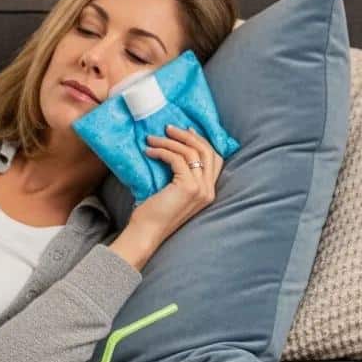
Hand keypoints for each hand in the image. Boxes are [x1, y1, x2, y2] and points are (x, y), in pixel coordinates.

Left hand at [130, 123, 223, 245]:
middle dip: (187, 136)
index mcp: (208, 191)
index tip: (186, 130)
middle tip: (168, 128)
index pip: (214, 159)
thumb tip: (173, 152)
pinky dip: (162, 151)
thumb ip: (180, 177)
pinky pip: (177, 159)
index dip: (202, 141)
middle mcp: (209, 189)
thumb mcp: (173, 193)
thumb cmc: (153, 214)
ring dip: (171, 141)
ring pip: (191, 152)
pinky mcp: (188, 187)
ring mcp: (201, 189)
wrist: (147, 233)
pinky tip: (149, 151)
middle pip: (206, 151)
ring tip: (152, 138)